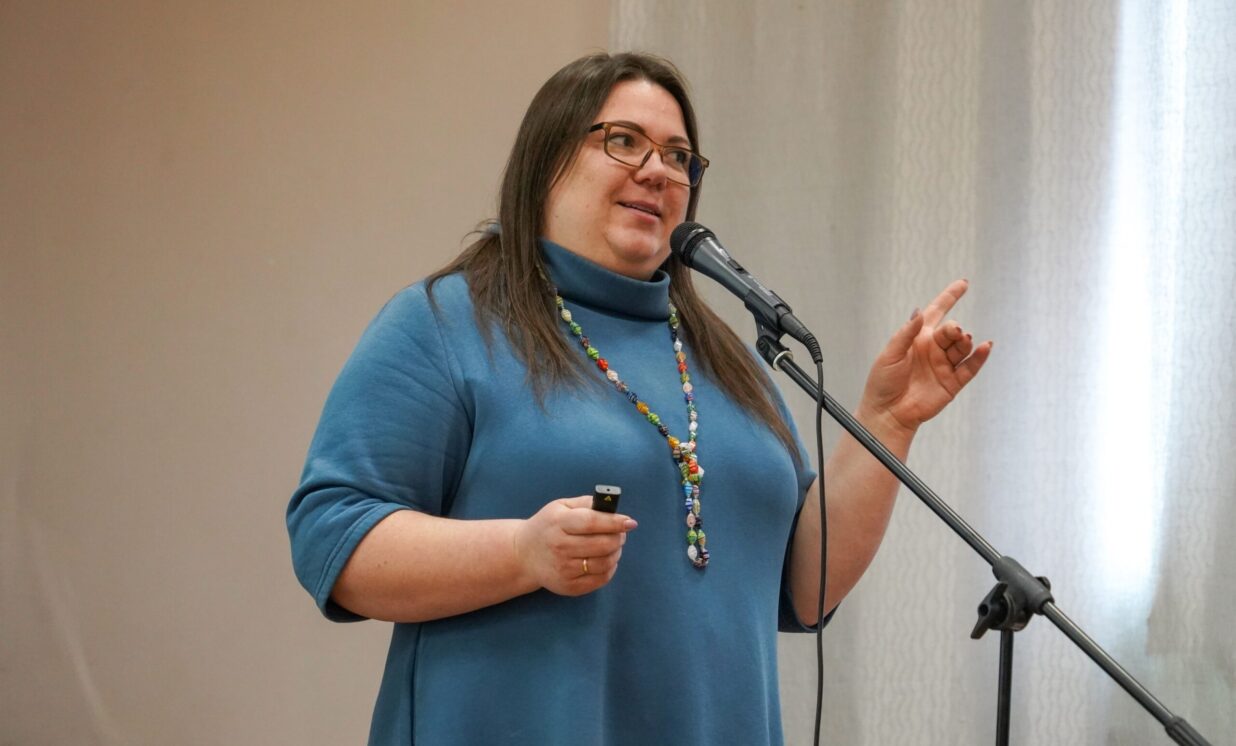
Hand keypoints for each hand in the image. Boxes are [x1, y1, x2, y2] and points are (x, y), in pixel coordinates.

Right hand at [513, 496, 637, 595]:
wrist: (524, 555)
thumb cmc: (548, 526)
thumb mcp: (560, 506)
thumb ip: (586, 503)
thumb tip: (611, 506)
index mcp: (558, 523)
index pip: (591, 522)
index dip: (614, 522)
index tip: (630, 522)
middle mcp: (559, 547)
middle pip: (601, 544)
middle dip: (618, 538)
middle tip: (621, 533)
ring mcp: (564, 569)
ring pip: (604, 562)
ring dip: (616, 553)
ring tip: (614, 545)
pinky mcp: (569, 586)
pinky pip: (600, 579)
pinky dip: (610, 568)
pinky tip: (606, 559)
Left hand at [860, 279, 991, 435]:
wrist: (887, 413)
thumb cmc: (883, 383)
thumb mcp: (889, 354)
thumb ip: (906, 333)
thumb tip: (918, 311)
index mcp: (917, 339)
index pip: (936, 312)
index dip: (949, 297)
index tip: (963, 284)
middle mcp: (932, 350)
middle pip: (951, 330)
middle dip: (954, 328)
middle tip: (953, 331)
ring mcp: (944, 366)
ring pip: (961, 347)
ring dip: (964, 340)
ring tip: (962, 338)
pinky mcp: (952, 383)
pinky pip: (970, 367)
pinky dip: (979, 357)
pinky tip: (984, 347)